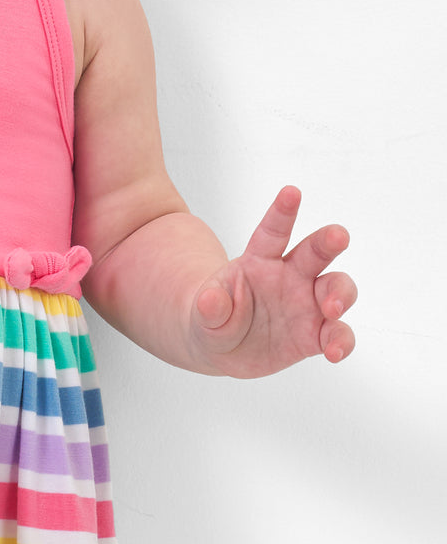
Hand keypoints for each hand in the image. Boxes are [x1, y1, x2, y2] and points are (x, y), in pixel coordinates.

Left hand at [191, 186, 356, 377]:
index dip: (282, 212)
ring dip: (340, 294)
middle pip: (315, 251)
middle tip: (338, 236)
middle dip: (329, 240)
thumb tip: (210, 300)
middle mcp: (289, 276)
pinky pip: (337, 334)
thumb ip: (209, 307)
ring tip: (332, 309)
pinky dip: (341, 341)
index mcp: (259, 261)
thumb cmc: (213, 318)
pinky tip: (333, 352)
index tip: (291, 192)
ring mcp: (306, 304)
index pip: (272, 232)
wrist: (221, 347)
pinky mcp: (315, 333)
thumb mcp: (203, 314)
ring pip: (336, 288)